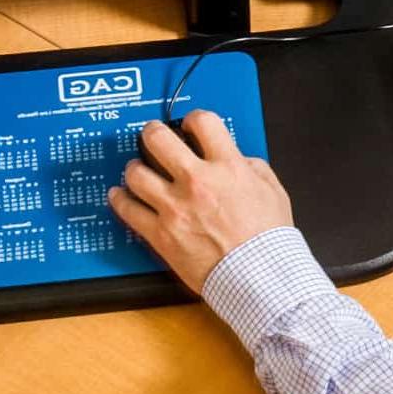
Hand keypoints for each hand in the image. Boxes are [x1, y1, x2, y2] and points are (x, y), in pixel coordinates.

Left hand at [107, 111, 293, 292]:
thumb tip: (237, 159)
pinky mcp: (160, 233)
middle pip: (159, 139)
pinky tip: (119, 195)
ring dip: (134, 167)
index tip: (189, 124)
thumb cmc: (268, 239)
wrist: (258, 275)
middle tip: (152, 135)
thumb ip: (251, 167)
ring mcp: (174, 207)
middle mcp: (197, 181)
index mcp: (227, 167)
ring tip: (137, 168)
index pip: (203, 122)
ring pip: (136, 173)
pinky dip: (119, 199)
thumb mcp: (272, 190)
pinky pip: (128, 210)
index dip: (193, 118)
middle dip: (153, 132)